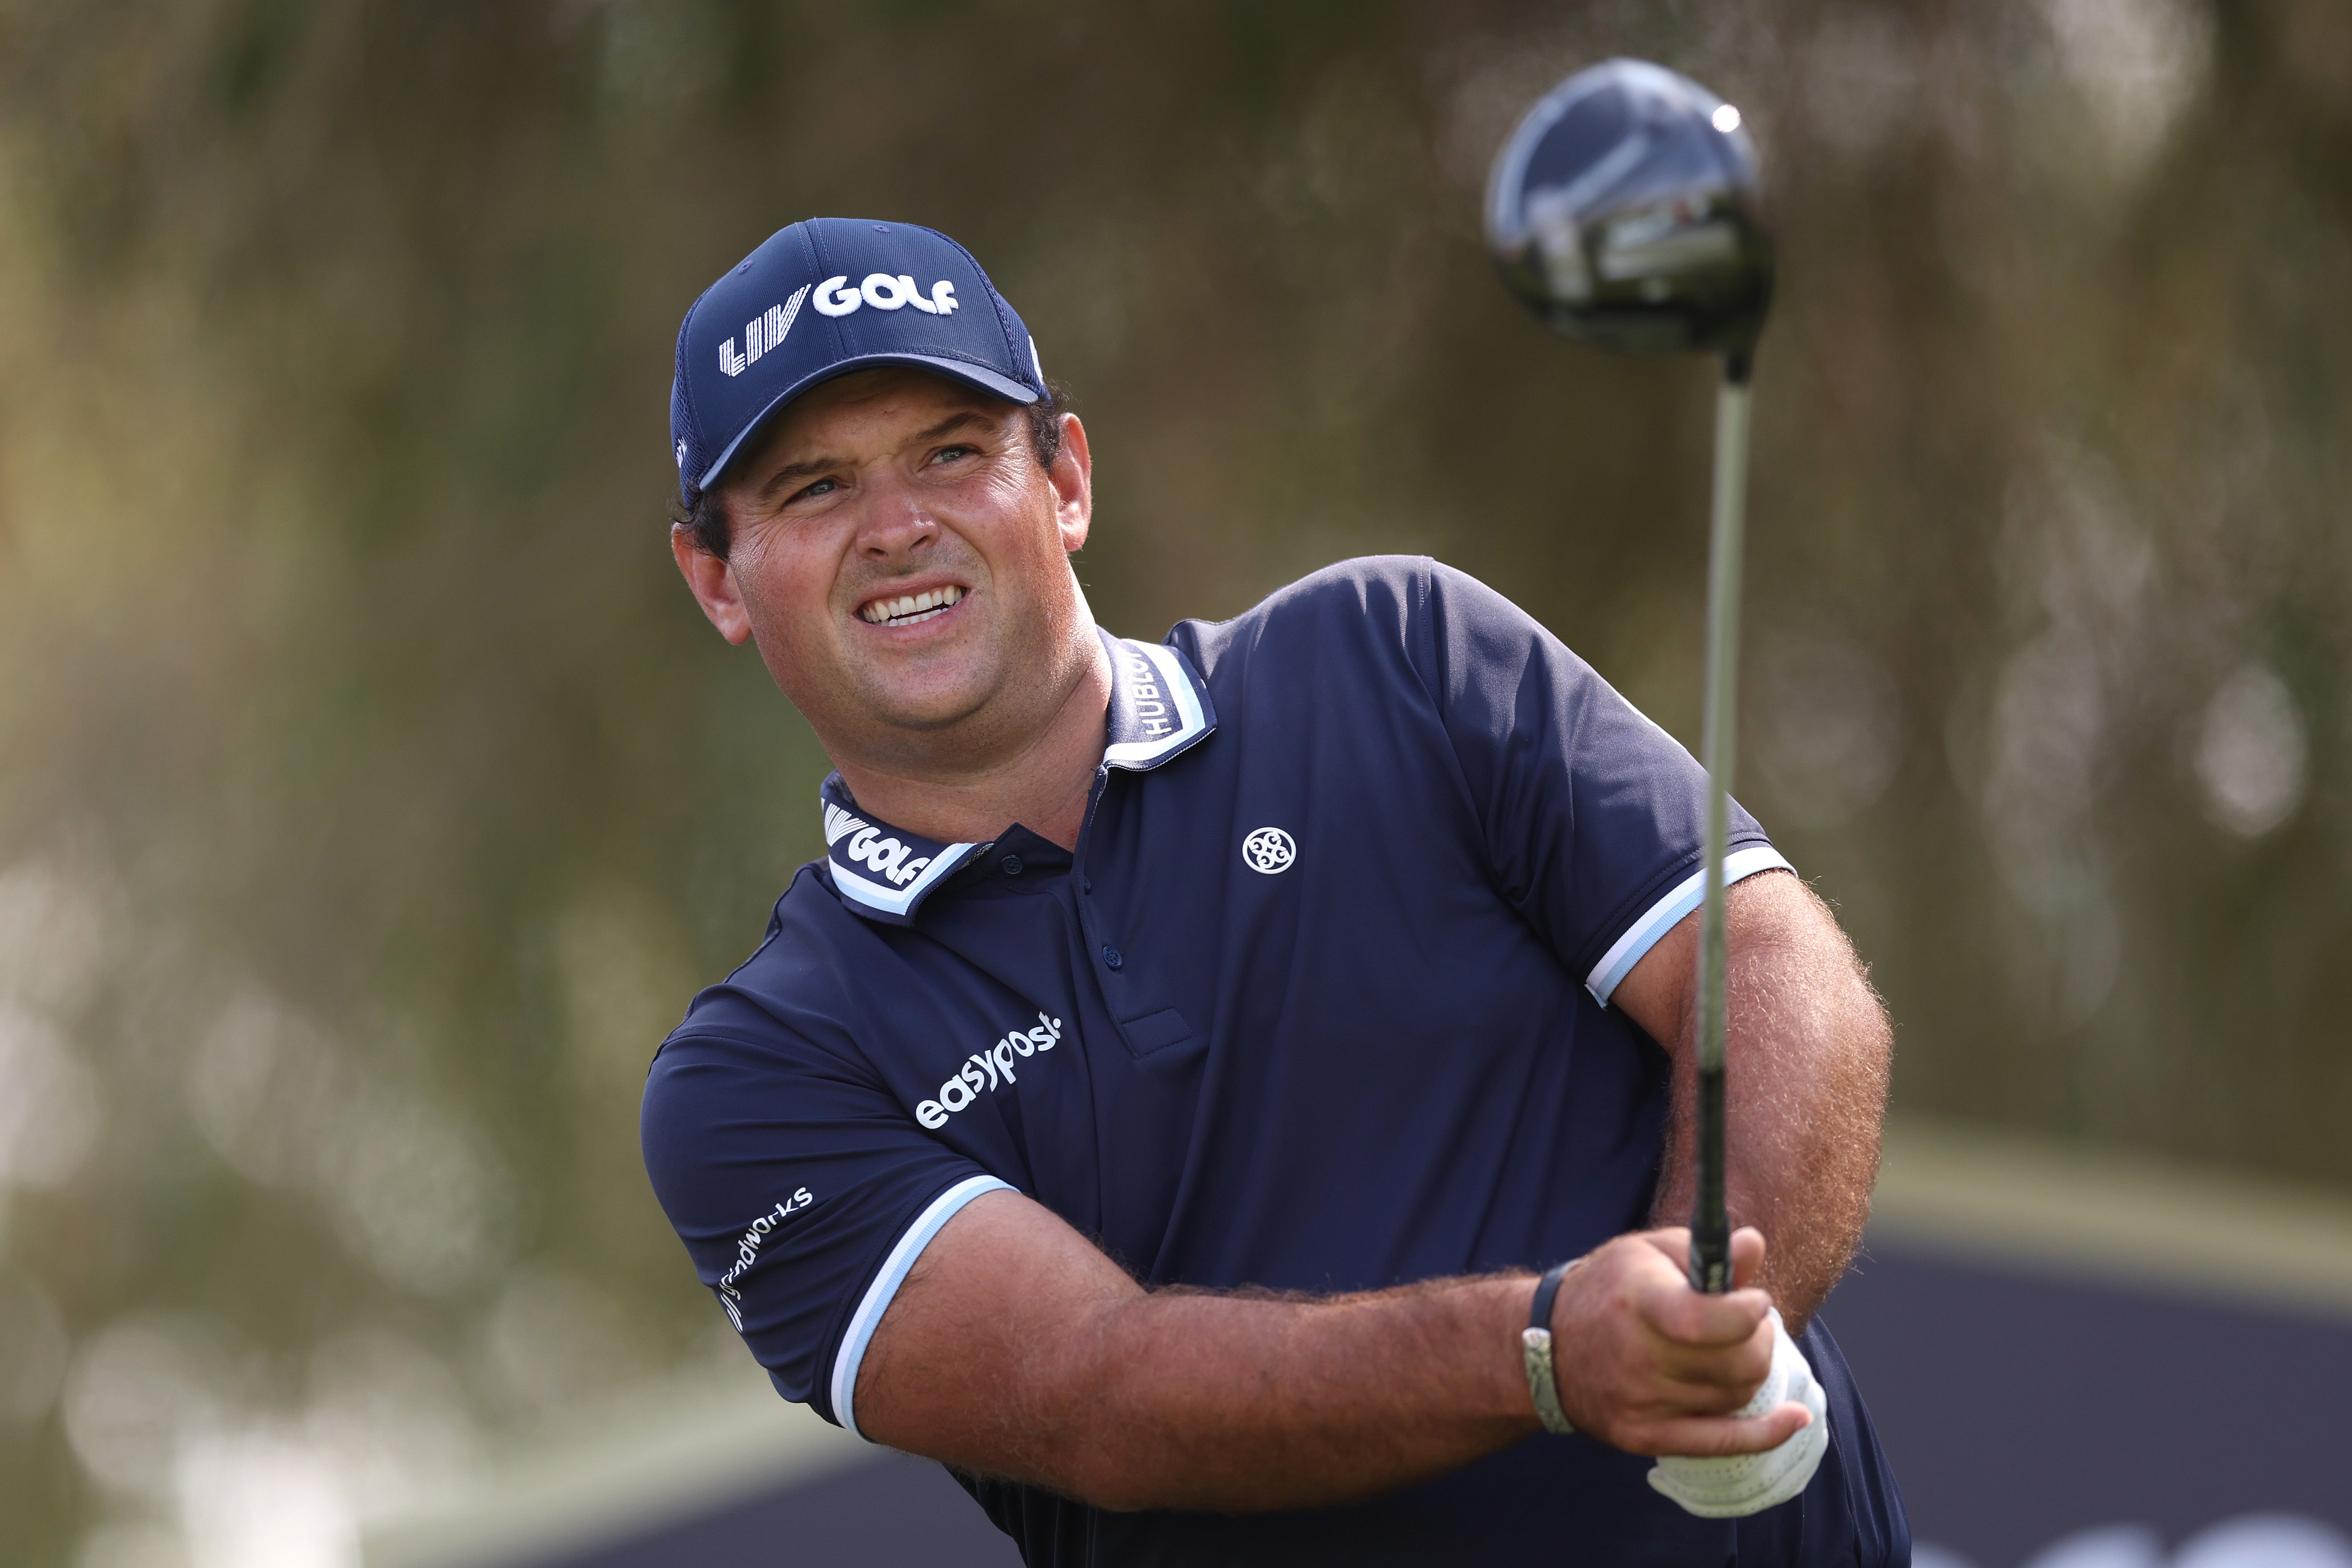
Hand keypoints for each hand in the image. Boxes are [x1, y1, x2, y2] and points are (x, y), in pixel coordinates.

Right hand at [1545, 1226, 1813, 1456]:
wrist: (1547, 1347)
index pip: (1702, 1319)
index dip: (1745, 1313)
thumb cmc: (1609, 1289)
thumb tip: (1754, 1245)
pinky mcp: (1644, 1437)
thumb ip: (1704, 1252)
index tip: (1755, 1300)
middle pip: (1735, 1363)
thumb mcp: (1647, 1253)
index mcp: (1638, 1299)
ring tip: (1731, 1349)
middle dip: (1758, 1339)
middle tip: (1747, 1324)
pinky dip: (1767, 1432)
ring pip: (1736, 1395)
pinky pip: (1721, 1442)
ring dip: (1748, 1370)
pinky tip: (1794, 1418)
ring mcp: (1641, 1403)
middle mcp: (1637, 1355)